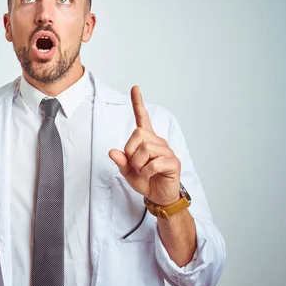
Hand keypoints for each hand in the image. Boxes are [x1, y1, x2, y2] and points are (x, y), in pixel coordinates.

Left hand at [108, 86, 180, 205]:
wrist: (159, 196)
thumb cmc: (145, 181)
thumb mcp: (127, 172)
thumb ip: (121, 161)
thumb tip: (112, 151)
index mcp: (146, 140)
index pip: (142, 118)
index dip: (138, 103)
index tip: (134, 88)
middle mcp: (158, 141)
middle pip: (138, 134)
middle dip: (131, 151)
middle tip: (135, 165)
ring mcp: (167, 150)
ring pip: (145, 149)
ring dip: (139, 164)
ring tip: (144, 171)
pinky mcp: (173, 162)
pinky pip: (154, 163)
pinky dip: (147, 172)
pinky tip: (151, 175)